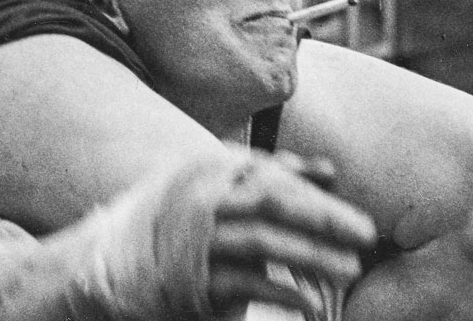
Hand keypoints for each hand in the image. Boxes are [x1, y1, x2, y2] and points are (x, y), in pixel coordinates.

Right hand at [88, 148, 376, 319]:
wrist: (105, 262)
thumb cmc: (174, 218)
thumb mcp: (215, 183)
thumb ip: (271, 174)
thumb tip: (329, 171)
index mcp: (214, 168)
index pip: (279, 179)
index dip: (322, 199)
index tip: (359, 220)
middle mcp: (204, 197)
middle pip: (277, 203)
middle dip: (326, 220)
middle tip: (367, 236)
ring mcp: (196, 239)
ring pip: (266, 243)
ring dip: (313, 257)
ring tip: (350, 270)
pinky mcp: (191, 280)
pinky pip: (246, 284)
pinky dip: (281, 293)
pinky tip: (310, 304)